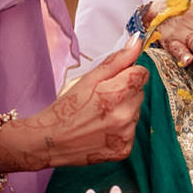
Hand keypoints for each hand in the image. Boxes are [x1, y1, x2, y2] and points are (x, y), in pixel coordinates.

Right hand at [0, 39, 147, 171]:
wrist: (49, 142)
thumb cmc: (66, 108)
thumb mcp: (88, 79)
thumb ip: (116, 60)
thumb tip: (136, 42)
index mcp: (118, 92)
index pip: (142, 73)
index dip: (128, 73)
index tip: (114, 80)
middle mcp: (126, 114)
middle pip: (139, 93)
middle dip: (125, 92)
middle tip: (101, 100)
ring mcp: (126, 134)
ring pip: (136, 112)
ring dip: (123, 111)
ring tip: (99, 116)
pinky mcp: (124, 150)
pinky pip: (131, 132)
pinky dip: (120, 130)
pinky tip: (101, 130)